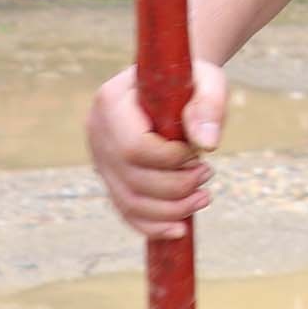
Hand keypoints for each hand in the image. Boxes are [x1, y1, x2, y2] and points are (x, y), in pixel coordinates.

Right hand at [85, 59, 229, 240]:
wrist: (172, 82)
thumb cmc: (190, 80)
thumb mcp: (207, 80)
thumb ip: (209, 106)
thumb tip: (208, 143)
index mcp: (111, 102)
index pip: (133, 147)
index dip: (170, 160)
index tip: (196, 152)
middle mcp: (98, 132)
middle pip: (132, 179)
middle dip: (176, 186)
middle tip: (208, 174)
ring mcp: (101, 158)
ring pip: (129, 201)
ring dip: (171, 209)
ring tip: (204, 196)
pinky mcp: (111, 177)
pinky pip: (126, 211)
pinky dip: (152, 225)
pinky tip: (181, 228)